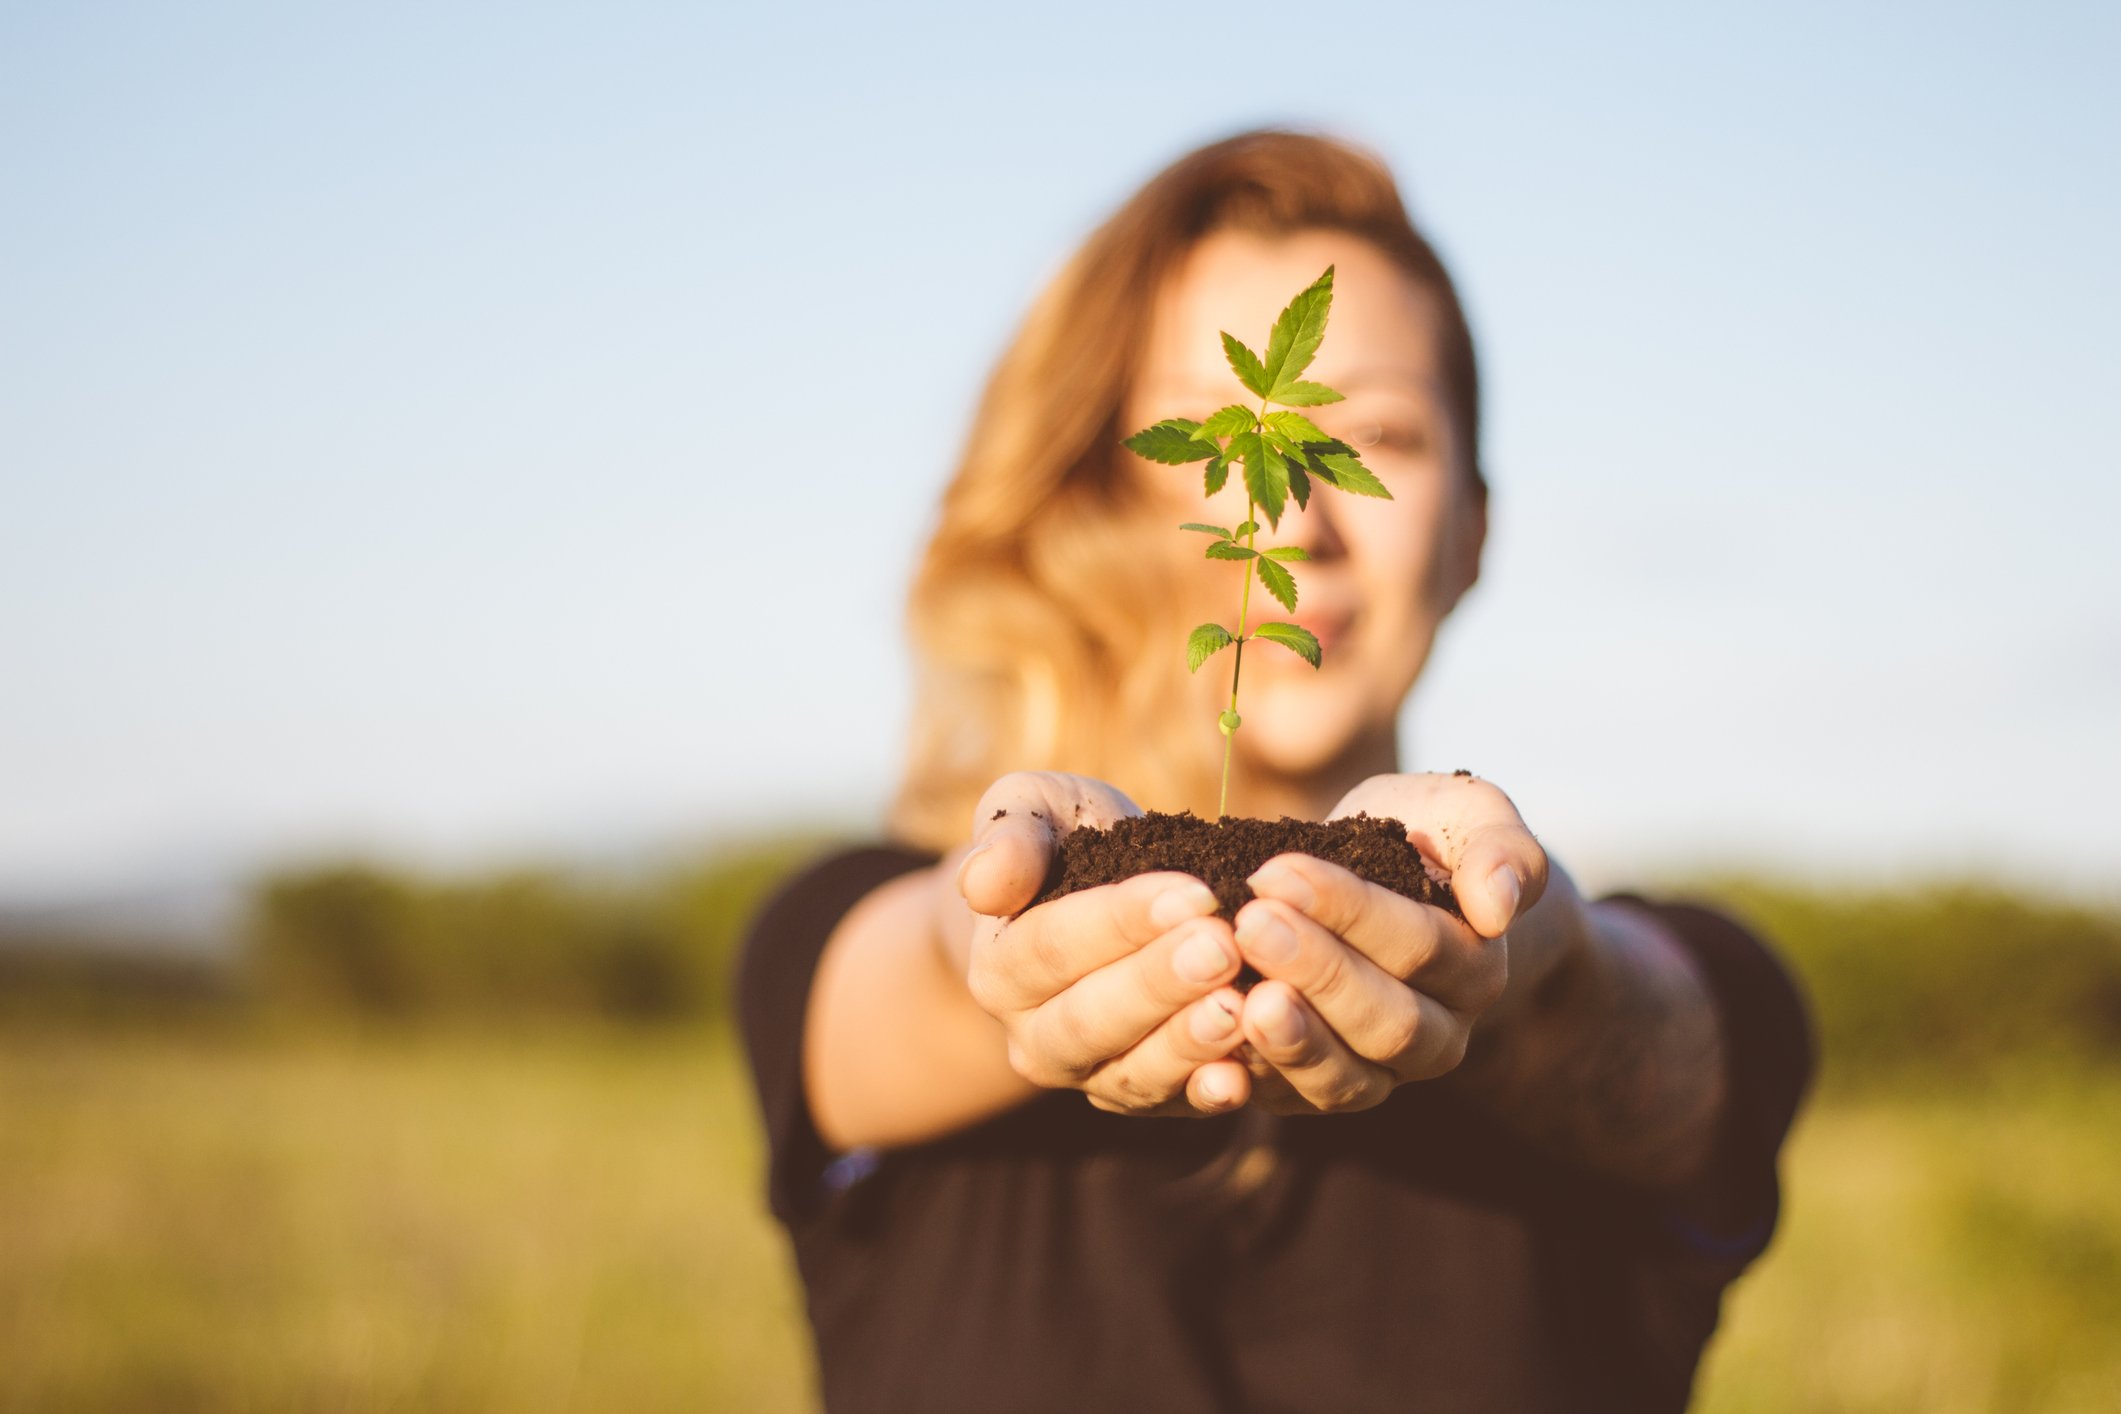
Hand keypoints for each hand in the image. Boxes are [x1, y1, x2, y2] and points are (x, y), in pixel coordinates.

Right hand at [956, 772, 1254, 1116]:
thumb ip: (1009, 835)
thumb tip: (983, 884)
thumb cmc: (1065, 841)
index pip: (1055, 945)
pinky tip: (1246, 1075)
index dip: (1122, 921)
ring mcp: (1093, 1077)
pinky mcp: (1151, 1100)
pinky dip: (1210, 1092)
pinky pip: (1178, 1106)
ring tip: (1240, 1005)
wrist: (1093, 895)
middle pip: (1091, 1020)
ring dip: (1188, 1042)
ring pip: (1134, 1073)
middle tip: (1223, 947)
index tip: (1194, 892)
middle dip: (1160, 984)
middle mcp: (1035, 1038)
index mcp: (1000, 969)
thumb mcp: (1032, 810)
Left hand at [1230, 772, 1547, 1113]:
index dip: (1350, 911)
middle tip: (1249, 925)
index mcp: (1476, 969)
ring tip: (1238, 998)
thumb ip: (1501, 849)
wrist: (1380, 884)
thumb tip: (1498, 907)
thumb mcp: (1468, 816)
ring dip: (1289, 1039)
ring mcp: (1379, 1074)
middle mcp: (1438, 1037)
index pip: (1420, 946)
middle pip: (1386, 1020)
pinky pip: (1289, 1101)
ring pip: (1344, 1079)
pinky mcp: (1316, 1092)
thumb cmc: (1423, 838)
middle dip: (1314, 972)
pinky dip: (1250, 1077)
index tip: (1278, 871)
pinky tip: (1211, 1042)